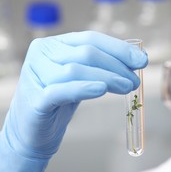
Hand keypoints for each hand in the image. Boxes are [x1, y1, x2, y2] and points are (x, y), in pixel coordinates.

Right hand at [0, 31, 147, 171]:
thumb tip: (134, 59)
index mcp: (52, 45)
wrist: (29, 133)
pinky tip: (102, 89)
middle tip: (134, 80)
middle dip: (117, 66)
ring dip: (108, 77)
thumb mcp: (78, 80)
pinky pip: (62, 90)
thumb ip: (98, 67)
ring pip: (77, 69)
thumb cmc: (57, 104)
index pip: (90, 38)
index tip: (141, 60)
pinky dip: (84, 88)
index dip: (118, 48)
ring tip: (127, 87)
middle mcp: (41, 54)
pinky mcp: (35, 99)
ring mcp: (35, 75)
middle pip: (86, 53)